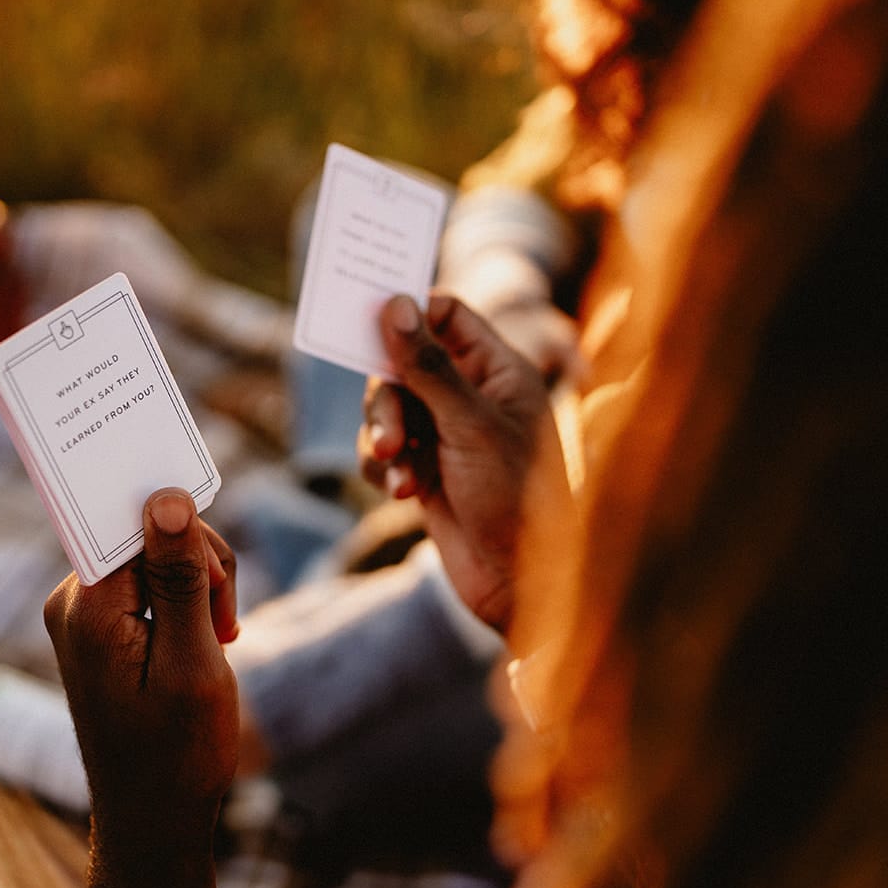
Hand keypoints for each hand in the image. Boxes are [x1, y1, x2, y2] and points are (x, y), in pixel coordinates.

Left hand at [43, 488, 239, 887]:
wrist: (153, 819)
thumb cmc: (178, 753)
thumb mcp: (193, 661)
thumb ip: (180, 577)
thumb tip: (166, 500)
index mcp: (88, 606)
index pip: (139, 520)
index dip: (189, 541)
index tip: (218, 586)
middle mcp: (73, 601)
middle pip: (148, 532)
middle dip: (200, 566)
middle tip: (225, 627)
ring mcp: (82, 614)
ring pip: (155, 555)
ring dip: (198, 587)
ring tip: (217, 641)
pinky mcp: (99, 626)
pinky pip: (147, 583)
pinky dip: (184, 604)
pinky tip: (199, 643)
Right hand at [358, 294, 551, 629]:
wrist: (518, 583)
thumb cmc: (514, 497)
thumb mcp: (469, 424)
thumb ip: (427, 364)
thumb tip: (395, 303)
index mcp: (499, 371)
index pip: (446, 315)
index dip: (408, 315)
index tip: (369, 322)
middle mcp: (473, 396)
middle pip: (404, 362)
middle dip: (387, 398)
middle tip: (392, 437)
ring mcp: (448, 434)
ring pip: (389, 407)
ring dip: (382, 437)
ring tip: (398, 474)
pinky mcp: (427, 469)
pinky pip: (385, 448)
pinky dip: (383, 466)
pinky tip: (401, 493)